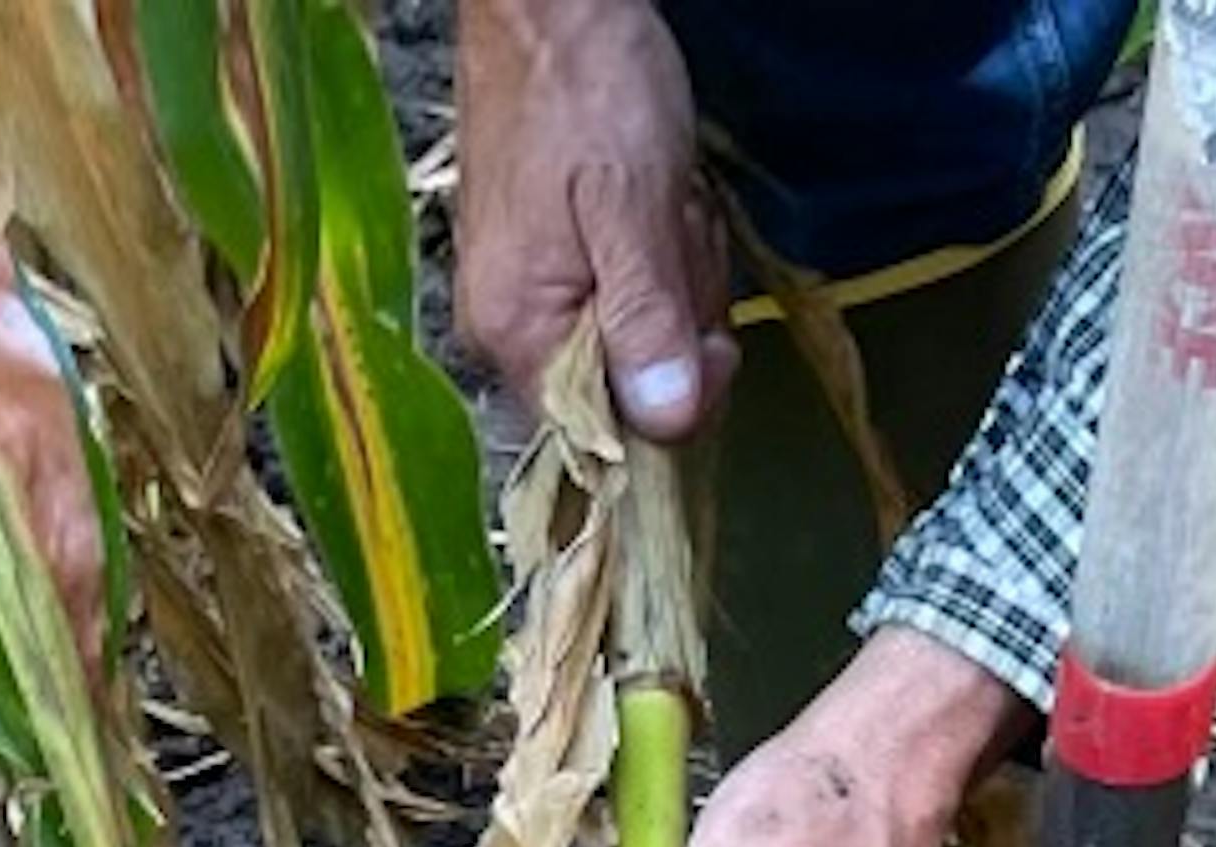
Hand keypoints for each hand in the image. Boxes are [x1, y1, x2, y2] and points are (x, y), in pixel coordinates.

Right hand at [452, 0, 732, 438]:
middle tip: (677, 232)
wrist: (547, 1)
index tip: (706, 334)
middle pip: (628, 385)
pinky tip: (652, 196)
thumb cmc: (586, 85)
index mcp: (519, 332)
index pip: (611, 434)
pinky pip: (623, 291)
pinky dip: (654, 250)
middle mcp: (509, 332)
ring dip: (673, 272)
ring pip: (637, 335)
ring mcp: (528, 296)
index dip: (675, 392)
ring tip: (662, 199)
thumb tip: (666, 421)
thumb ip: (648, 318)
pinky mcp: (548, 262)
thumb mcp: (635, 204)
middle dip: (678, 314)